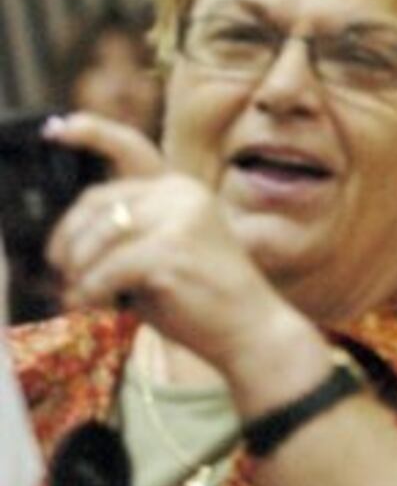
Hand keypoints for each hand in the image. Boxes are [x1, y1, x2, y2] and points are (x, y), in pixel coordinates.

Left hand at [45, 119, 308, 382]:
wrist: (251, 328)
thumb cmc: (202, 297)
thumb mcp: (164, 250)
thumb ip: (128, 233)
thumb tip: (67, 240)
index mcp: (182, 188)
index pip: (122, 162)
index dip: (85, 158)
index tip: (55, 157)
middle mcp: (182, 193)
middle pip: (98, 203)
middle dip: (69, 241)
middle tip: (64, 274)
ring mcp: (180, 219)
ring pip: (98, 237)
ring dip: (80, 272)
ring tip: (81, 297)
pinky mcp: (173, 250)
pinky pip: (107, 269)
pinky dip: (92, 291)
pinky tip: (96, 305)